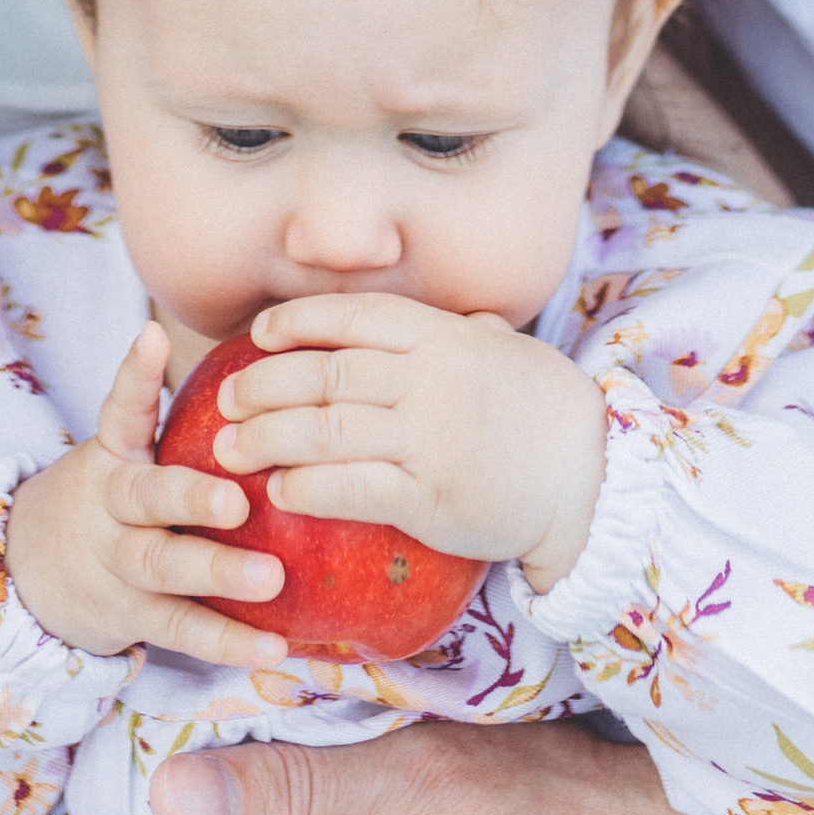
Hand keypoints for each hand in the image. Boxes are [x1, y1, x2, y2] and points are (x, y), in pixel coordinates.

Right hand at [6, 325, 287, 668]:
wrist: (35, 568)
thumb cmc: (118, 491)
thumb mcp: (129, 448)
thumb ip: (184, 414)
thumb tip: (277, 355)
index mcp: (114, 454)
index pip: (120, 407)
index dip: (134, 373)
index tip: (152, 337)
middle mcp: (112, 506)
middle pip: (145, 497)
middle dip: (189, 497)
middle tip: (237, 499)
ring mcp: (120, 564)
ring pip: (165, 568)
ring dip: (217, 573)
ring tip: (271, 578)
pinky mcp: (135, 616)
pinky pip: (183, 629)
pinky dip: (228, 641)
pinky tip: (275, 646)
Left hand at [214, 293, 606, 590]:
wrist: (588, 473)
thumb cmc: (537, 407)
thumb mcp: (498, 348)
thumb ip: (449, 330)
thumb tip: (410, 319)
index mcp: (440, 336)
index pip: (352, 318)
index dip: (298, 323)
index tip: (258, 335)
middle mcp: (428, 380)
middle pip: (324, 375)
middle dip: (263, 385)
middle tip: (225, 400)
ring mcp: (428, 437)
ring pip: (327, 430)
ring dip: (267, 438)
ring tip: (229, 450)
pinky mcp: (429, 497)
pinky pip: (354, 488)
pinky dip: (308, 487)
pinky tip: (279, 492)